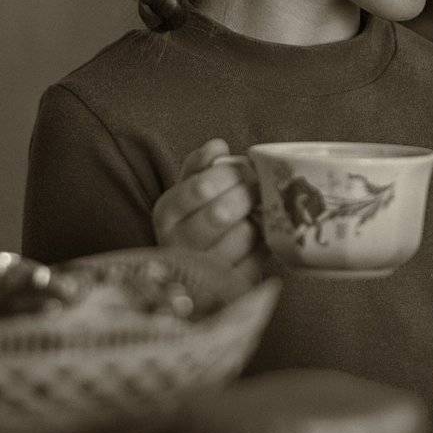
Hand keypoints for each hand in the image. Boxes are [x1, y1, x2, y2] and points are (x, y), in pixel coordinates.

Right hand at [151, 138, 263, 283]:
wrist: (196, 266)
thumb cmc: (198, 216)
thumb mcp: (190, 186)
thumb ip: (201, 163)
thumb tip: (217, 146)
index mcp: (166, 212)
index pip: (201, 187)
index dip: (231, 174)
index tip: (245, 170)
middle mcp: (178, 243)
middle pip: (222, 212)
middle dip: (247, 195)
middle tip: (258, 189)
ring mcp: (203, 270)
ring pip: (243, 235)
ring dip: (258, 219)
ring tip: (258, 213)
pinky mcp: (229, 287)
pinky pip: (258, 259)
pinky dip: (265, 243)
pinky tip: (260, 237)